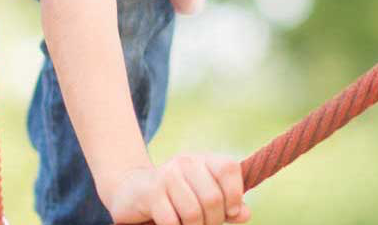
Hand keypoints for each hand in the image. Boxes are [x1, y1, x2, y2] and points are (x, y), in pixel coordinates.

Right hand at [105, 154, 250, 224]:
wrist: (133, 192)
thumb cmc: (176, 198)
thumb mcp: (204, 199)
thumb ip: (228, 206)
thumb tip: (245, 213)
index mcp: (203, 160)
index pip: (229, 168)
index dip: (234, 194)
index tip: (231, 212)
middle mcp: (185, 162)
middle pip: (213, 198)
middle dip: (212, 221)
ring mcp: (167, 175)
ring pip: (193, 212)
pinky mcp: (151, 192)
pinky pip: (172, 221)